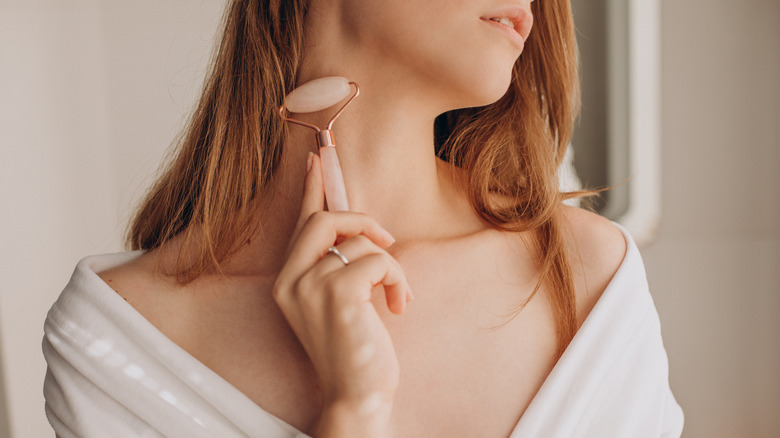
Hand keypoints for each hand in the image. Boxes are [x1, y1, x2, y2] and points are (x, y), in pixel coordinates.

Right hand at [272, 152, 411, 435]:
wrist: (358, 395)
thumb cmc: (354, 349)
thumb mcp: (340, 301)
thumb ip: (339, 264)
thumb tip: (359, 230)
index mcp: (287, 280)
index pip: (299, 223)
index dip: (312, 188)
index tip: (318, 157)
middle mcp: (289, 280)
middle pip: (323, 220)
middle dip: (362, 220)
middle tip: (387, 240)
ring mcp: (308, 287)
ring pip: (359, 242)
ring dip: (391, 265)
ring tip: (396, 296)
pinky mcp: (335, 294)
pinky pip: (377, 259)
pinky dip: (397, 278)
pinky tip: (398, 305)